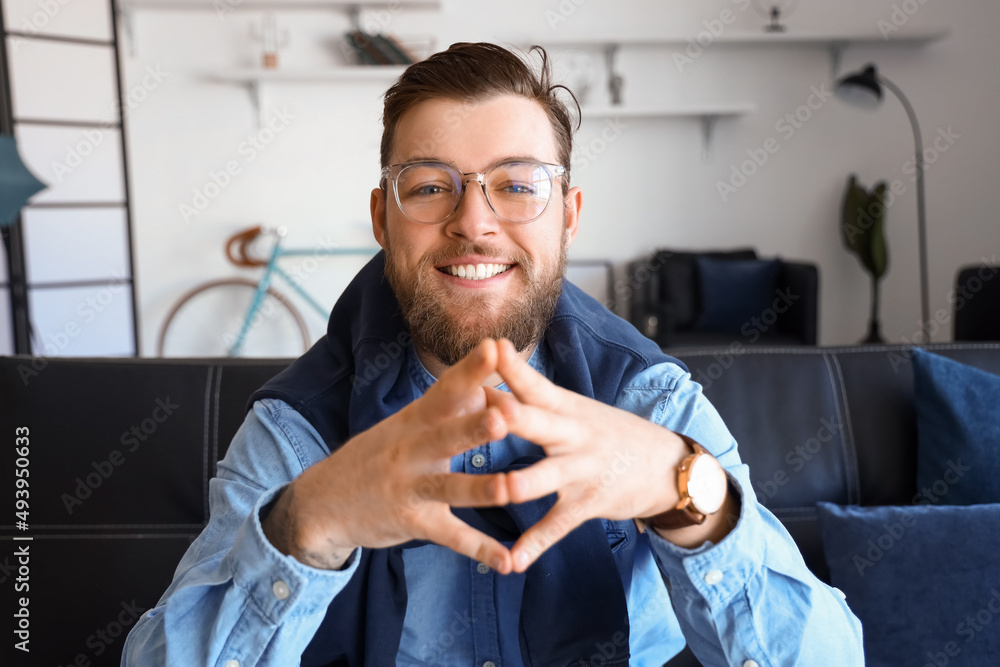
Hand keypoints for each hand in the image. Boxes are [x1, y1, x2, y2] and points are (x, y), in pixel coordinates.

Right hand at [263, 340, 514, 572]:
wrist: (323, 501)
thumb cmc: (377, 456)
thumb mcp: (405, 426)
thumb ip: (445, 408)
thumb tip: (485, 383)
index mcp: (415, 420)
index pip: (445, 389)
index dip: (470, 369)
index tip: (496, 347)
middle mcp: (412, 449)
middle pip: (447, 435)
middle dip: (475, 425)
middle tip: (504, 415)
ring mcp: (410, 487)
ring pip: (450, 486)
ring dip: (482, 488)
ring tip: (512, 489)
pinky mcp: (411, 521)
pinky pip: (449, 535)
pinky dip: (478, 549)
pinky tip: (506, 561)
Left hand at [486, 338, 691, 572]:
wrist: (666, 465)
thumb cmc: (606, 433)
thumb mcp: (576, 410)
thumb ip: (533, 400)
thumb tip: (480, 382)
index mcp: (566, 408)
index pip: (537, 384)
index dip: (515, 367)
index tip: (492, 346)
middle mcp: (573, 435)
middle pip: (539, 423)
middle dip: (514, 417)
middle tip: (491, 408)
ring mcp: (582, 470)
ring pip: (548, 476)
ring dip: (524, 483)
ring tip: (502, 491)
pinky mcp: (588, 503)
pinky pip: (558, 525)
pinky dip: (535, 544)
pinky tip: (513, 561)